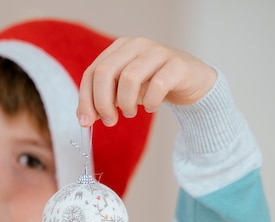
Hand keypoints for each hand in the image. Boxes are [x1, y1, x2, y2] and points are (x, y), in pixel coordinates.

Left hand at [76, 37, 216, 126]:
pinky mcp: (177, 64)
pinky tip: (151, 107)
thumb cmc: (152, 86)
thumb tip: (83, 118)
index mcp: (118, 49)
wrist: (191, 82)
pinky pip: (158, 84)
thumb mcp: (123, 93)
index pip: (91, 73)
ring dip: (126, 103)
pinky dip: (150, 102)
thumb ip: (103, 102)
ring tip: (130, 113)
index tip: (86, 122)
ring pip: (129, 77)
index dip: (85, 99)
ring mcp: (157, 52)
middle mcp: (136, 46)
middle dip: (102, 102)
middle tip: (110, 121)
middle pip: (105, 72)